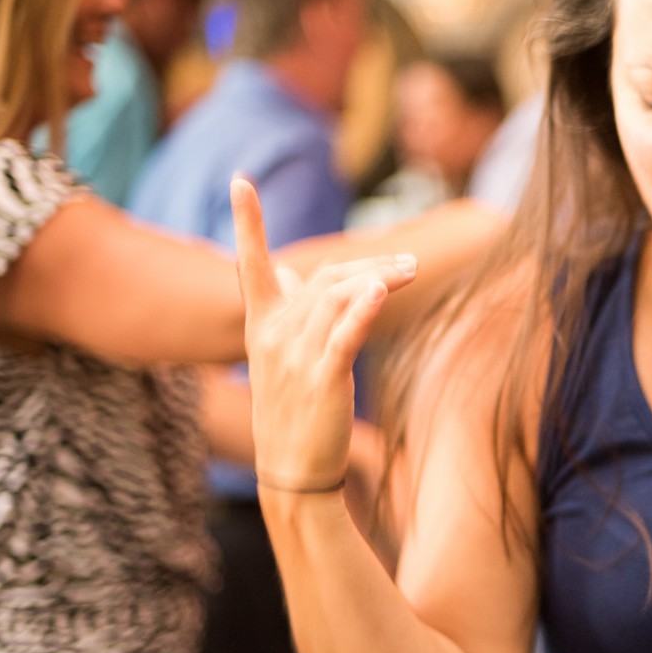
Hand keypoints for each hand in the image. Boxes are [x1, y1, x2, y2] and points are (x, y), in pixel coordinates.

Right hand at [233, 179, 417, 494]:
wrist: (292, 472)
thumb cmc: (291, 411)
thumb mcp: (279, 356)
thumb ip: (283, 309)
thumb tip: (285, 270)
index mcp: (261, 327)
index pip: (251, 265)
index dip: (246, 223)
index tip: (239, 181)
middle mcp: (274, 336)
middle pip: (324, 279)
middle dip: (369, 265)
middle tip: (409, 266)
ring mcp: (296, 358)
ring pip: (338, 299)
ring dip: (379, 279)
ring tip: (412, 273)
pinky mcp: (322, 380)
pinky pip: (344, 335)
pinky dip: (362, 308)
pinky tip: (380, 289)